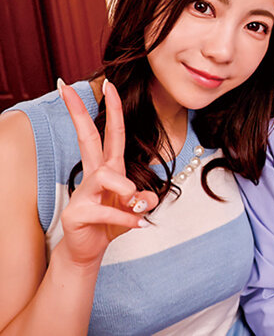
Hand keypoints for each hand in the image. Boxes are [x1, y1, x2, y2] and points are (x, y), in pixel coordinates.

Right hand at [57, 79, 157, 266]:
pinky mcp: (78, 213)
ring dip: (127, 189)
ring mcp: (83, 193)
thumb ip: (144, 199)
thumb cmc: (112, 222)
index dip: (111, 109)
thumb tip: (146, 198)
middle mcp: (94, 175)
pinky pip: (108, 210)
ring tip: (137, 204)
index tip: (108, 84)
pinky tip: (138, 225)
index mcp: (109, 168)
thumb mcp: (136, 208)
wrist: (89, 251)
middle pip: (86, 137)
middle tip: (65, 87)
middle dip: (78, 112)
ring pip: (106, 177)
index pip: (110, 133)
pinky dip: (127, 218)